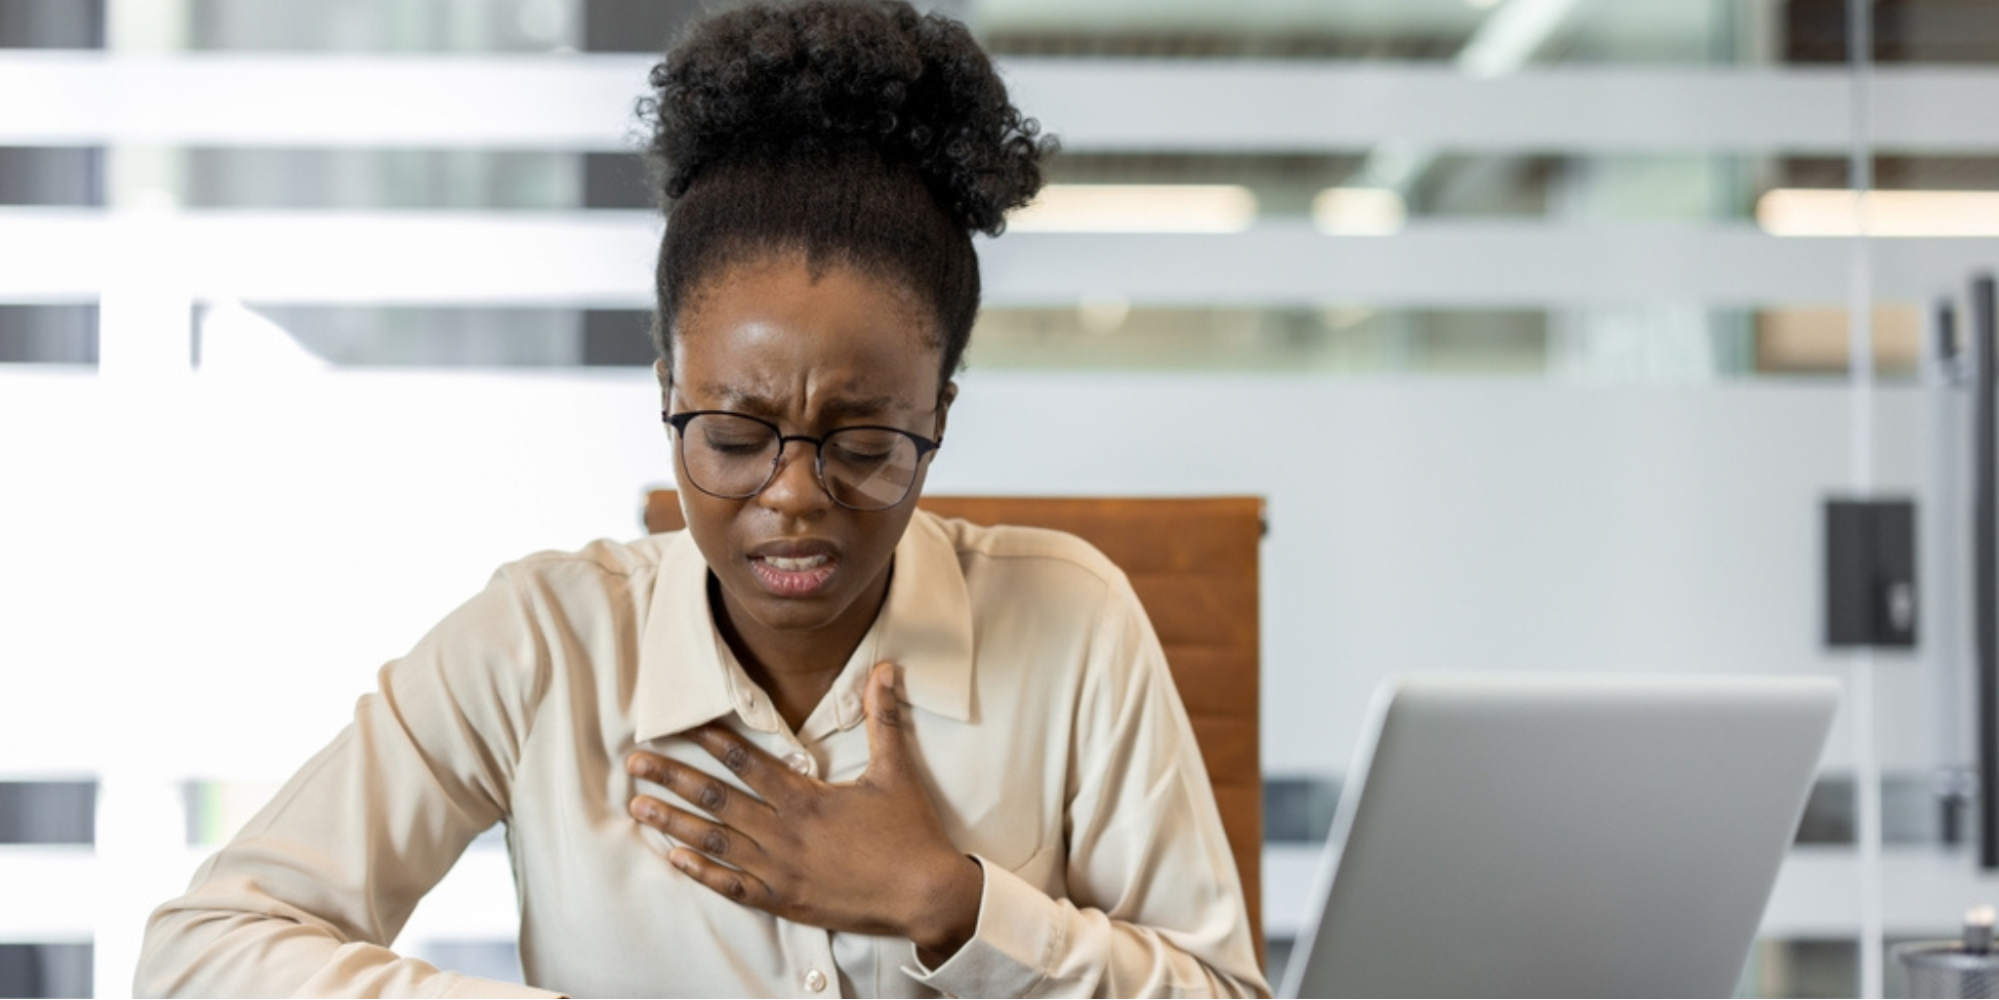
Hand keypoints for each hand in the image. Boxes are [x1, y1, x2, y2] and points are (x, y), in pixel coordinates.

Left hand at [625, 661, 982, 962]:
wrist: (925, 896)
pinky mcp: (784, 901)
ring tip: (638, 807)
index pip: (747, 763)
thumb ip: (885, 718)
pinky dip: (701, 872)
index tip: (679, 726)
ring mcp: (780, 871)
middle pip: (716, 800)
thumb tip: (885, 670)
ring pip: (714, 842)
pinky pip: (732, 886)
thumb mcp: (897, 770)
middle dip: (672, 778)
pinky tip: (674, 860)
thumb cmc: (911, 833)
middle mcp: (784, 834)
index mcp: (806, 799)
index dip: (711, 741)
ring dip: (672, 823)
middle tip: (633, 763)